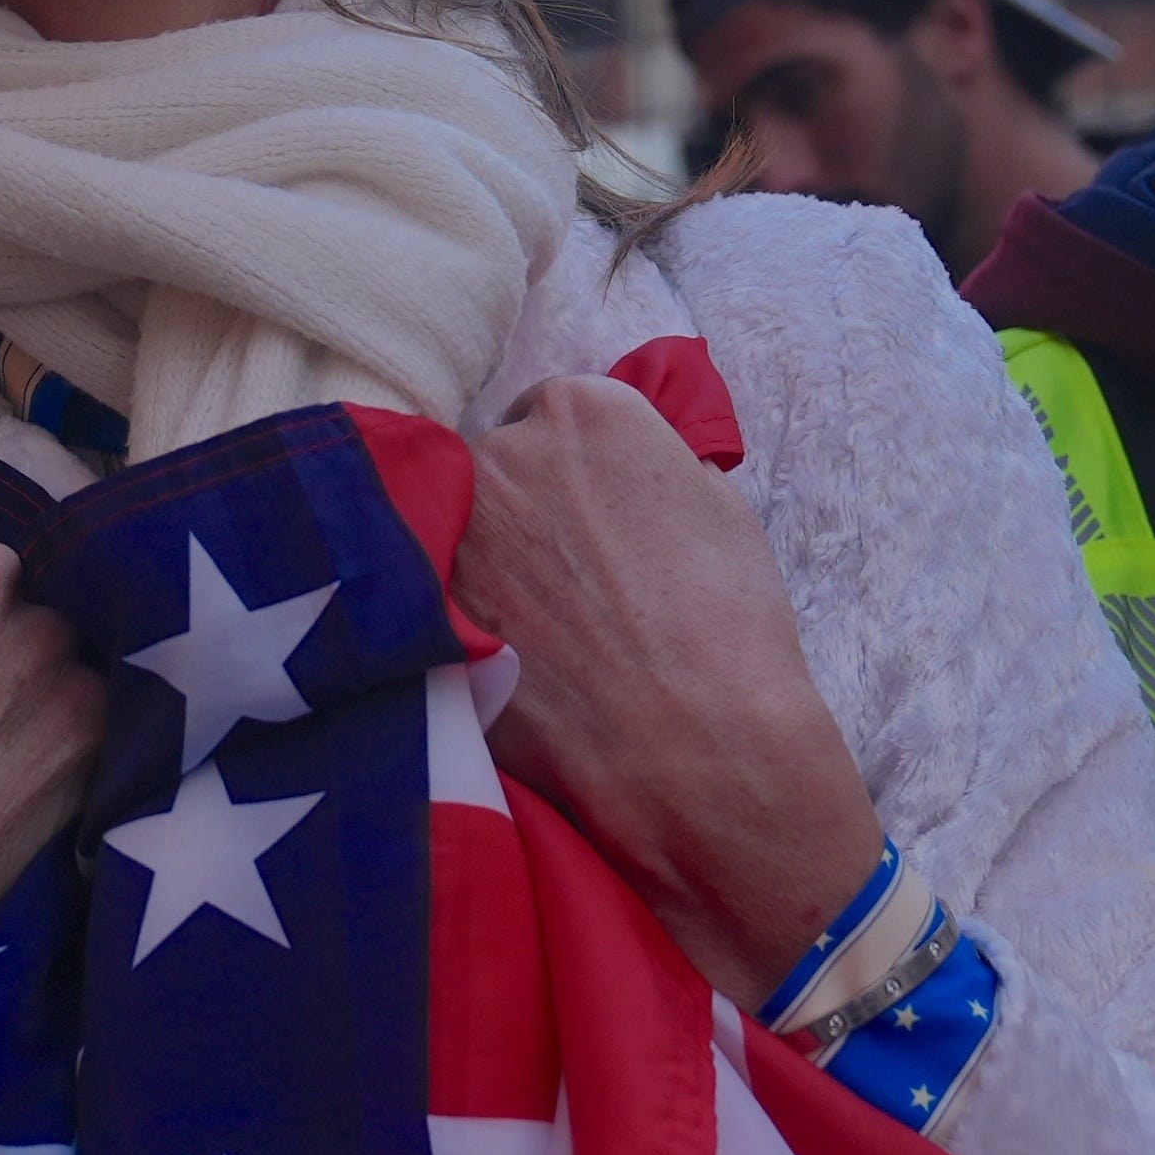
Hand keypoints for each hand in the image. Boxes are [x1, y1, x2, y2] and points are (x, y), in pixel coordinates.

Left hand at [453, 376, 886, 1004]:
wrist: (695, 743)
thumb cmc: (727, 625)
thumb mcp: (716, 505)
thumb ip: (651, 459)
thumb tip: (622, 465)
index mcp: (585, 410)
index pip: (551, 412)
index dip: (571, 468)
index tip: (588, 510)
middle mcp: (503, 453)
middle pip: (495, 466)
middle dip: (522, 509)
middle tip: (568, 575)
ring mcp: (453, 533)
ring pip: (457, 533)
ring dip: (486, 566)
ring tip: (544, 628)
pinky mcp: (426, 610)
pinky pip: (437, 601)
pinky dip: (466, 624)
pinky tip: (519, 664)